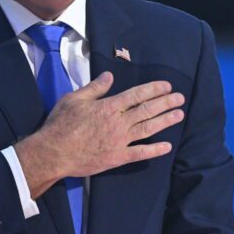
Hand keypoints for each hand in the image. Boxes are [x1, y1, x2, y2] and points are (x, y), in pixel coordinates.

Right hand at [13, 72, 183, 197]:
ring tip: (179, 115)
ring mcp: (119, 141)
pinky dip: (154, 150)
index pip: (136, 95)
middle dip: (165, 103)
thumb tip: (109, 76)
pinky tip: (167, 146)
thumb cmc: (61, 123)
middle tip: (180, 98)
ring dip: (165, 121)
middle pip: (146, 110)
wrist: (54, 152)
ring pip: (148, 129)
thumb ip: (94, 88)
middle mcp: (118, 122)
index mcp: (108, 106)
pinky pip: (140, 153)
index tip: (167, 86)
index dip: (153, 90)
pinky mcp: (117, 158)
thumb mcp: (74, 99)